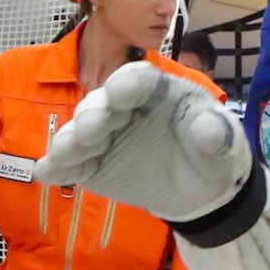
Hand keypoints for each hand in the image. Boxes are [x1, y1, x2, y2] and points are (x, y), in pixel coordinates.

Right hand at [36, 61, 252, 221]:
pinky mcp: (92, 164)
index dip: (128, 82)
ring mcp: (105, 135)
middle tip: (93, 126)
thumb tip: (210, 129)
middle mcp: (124, 107)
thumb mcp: (224, 143)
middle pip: (101, 103)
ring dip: (71, 139)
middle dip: (94, 113)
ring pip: (80, 131)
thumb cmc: (212, 154)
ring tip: (65, 152)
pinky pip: (71, 163)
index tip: (121, 88)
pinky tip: (46, 173)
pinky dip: (57, 167)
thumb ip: (216, 134)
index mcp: (156, 90)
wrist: (201, 190)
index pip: (138, 78)